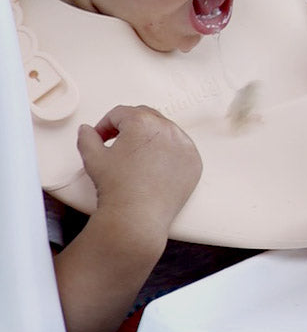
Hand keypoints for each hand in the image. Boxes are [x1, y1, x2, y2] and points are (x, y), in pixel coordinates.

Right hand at [77, 105, 202, 235]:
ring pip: (165, 131)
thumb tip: (87, 129)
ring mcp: (184, 144)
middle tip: (118, 142)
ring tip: (137, 156)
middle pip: (146, 117)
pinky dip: (169, 152)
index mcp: (142, 122)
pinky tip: (156, 167)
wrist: (137, 217)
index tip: (101, 138)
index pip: (121, 113)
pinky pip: (181, 149)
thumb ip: (87, 137)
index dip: (106, 124)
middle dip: (129, 126)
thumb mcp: (92, 158)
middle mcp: (167, 128)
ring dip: (151, 137)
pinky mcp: (194, 161)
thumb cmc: (115, 187)